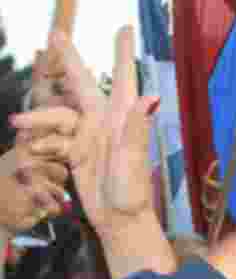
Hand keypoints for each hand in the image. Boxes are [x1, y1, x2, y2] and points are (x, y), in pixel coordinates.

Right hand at [12, 28, 157, 237]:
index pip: (123, 79)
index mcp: (122, 120)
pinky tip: (32, 150)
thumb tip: (148, 97)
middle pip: (82, 84)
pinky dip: (42, 142)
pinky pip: (52, 139)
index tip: (124, 28)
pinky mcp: (75, 153)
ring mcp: (88, 137)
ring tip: (17, 126)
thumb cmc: (132, 193)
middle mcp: (104, 123)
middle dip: (69, 60)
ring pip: (56, 115)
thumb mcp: (133, 161)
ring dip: (37, 119)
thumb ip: (136, 128)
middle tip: (55, 34)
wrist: (119, 221)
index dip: (122, 54)